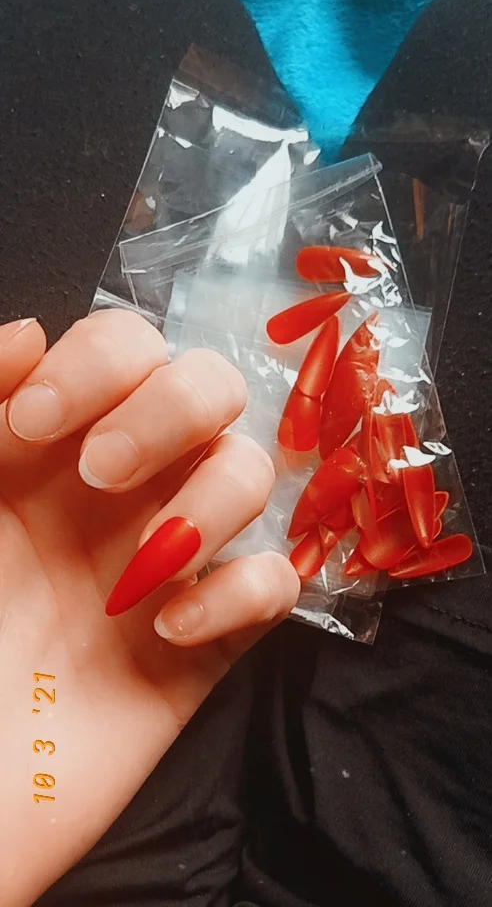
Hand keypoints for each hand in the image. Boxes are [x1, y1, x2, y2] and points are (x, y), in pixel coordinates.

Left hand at [0, 311, 299, 906]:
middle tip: (99, 477)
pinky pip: (276, 585)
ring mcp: (170, 561)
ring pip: (252, 473)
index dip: (99, 364)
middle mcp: (122, 492)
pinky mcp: (210, 639)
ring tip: (137, 574)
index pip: (122, 349)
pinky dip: (240, 594)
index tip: (36, 425)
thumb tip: (29, 334)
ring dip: (210, 504)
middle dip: (169, 411)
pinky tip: (168, 633)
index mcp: (50, 452)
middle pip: (209, 388)